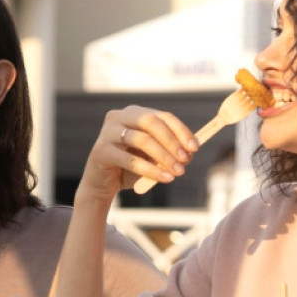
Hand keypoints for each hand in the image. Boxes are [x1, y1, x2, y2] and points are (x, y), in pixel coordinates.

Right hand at [76, 106, 198, 203]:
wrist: (102, 183)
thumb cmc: (130, 167)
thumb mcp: (152, 156)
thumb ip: (168, 151)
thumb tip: (190, 151)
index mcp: (134, 113)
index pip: (161, 116)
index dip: (180, 130)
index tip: (195, 147)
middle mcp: (119, 117)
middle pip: (150, 121)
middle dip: (171, 141)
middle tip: (185, 160)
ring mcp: (107, 132)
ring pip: (141, 139)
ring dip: (163, 156)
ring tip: (177, 172)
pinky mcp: (101, 151)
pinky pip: (130, 160)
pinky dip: (150, 169)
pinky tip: (164, 178)